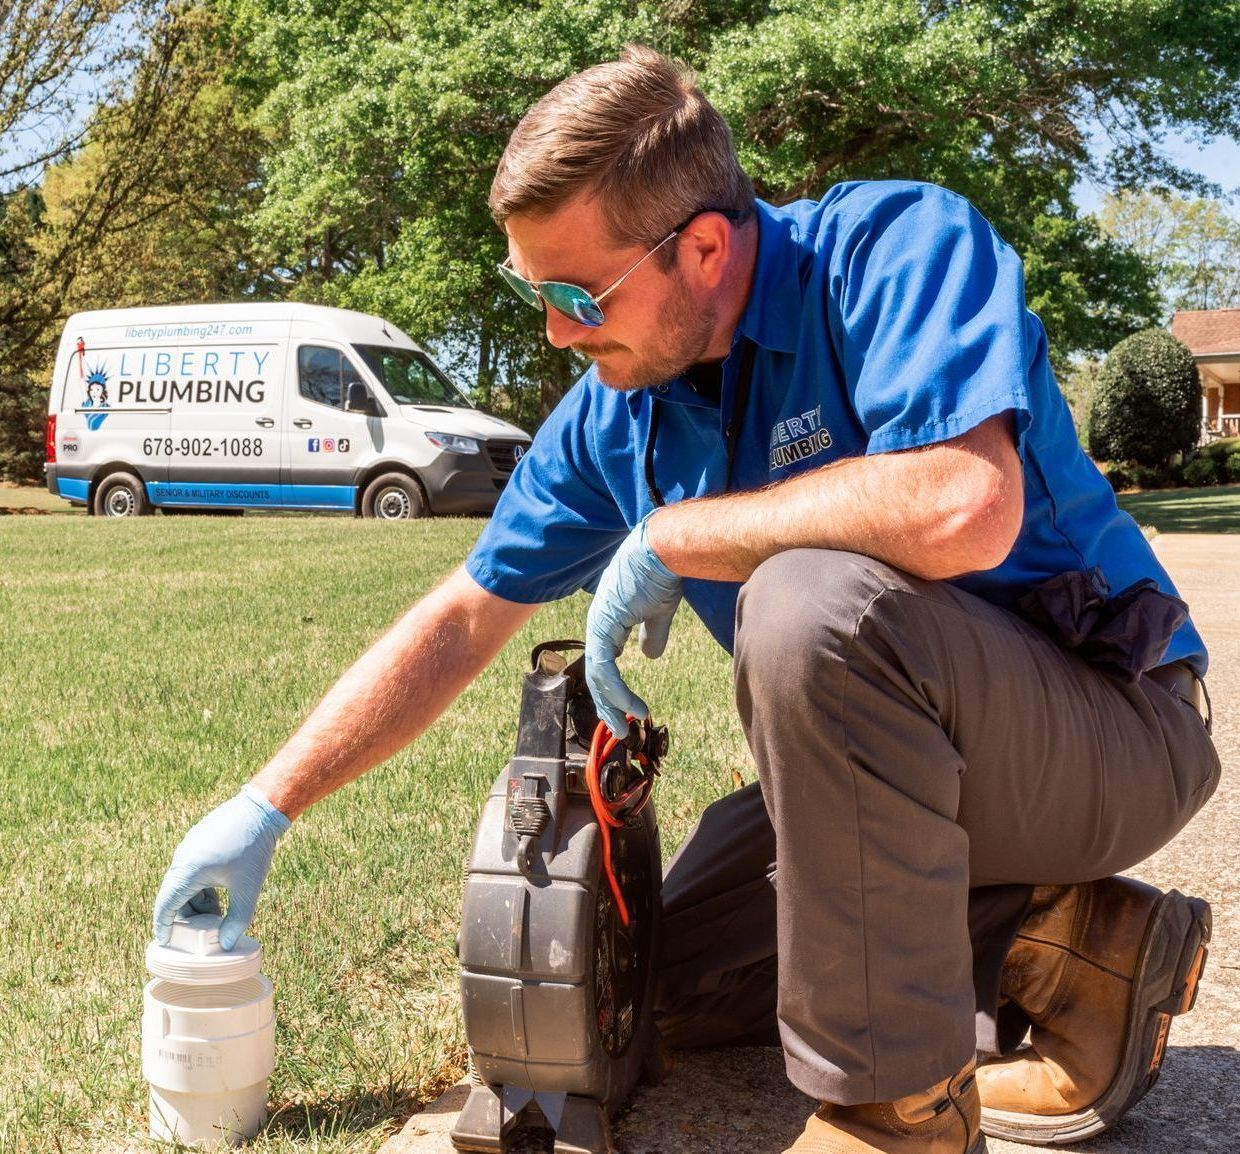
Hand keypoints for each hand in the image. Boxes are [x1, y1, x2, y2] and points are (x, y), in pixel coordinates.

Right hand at [152, 784, 290, 949]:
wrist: (261, 809)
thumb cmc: (254, 848)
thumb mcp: (248, 888)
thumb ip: (237, 919)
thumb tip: (226, 945)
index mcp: (187, 870)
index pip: (164, 906)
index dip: (163, 927)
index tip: (166, 943)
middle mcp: (182, 858)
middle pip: (173, 896)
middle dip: (186, 917)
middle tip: (203, 932)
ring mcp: (188, 847)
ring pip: (182, 883)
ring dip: (195, 901)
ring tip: (217, 914)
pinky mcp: (198, 841)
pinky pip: (190, 870)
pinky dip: (199, 886)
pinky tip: (219, 894)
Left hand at [586, 515, 682, 735]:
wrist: (665, 547)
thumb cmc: (664, 570)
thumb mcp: (659, 610)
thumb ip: (652, 634)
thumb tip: (649, 656)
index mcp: (609, 619)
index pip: (603, 661)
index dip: (612, 687)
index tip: (625, 708)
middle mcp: (598, 623)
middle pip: (595, 673)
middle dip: (606, 704)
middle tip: (619, 729)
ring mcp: (599, 624)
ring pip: (598, 676)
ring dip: (612, 704)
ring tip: (625, 725)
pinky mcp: (605, 627)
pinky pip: (606, 670)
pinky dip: (618, 692)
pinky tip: (633, 707)